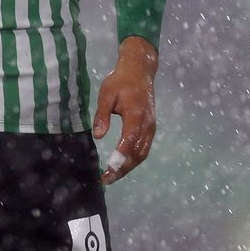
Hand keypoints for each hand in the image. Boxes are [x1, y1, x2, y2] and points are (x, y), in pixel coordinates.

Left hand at [92, 35, 157, 183]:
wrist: (140, 71)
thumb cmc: (120, 81)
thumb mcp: (106, 94)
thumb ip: (102, 115)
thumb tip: (98, 136)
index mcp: (136, 115)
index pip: (129, 141)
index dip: (120, 157)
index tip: (108, 170)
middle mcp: (147, 124)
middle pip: (138, 153)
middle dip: (123, 169)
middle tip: (107, 179)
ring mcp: (151, 127)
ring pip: (142, 153)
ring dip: (128, 167)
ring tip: (112, 176)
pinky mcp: (150, 128)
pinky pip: (144, 148)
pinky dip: (133, 159)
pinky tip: (122, 164)